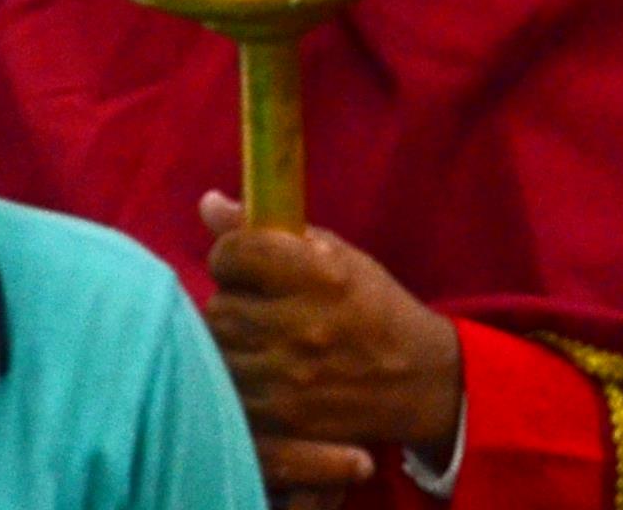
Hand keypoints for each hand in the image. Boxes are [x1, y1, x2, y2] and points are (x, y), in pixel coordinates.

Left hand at [198, 196, 462, 494]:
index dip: (233, 254)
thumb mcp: (336, 255)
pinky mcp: (279, 418)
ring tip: (262, 340)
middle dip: (233, 301)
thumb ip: (271, 229)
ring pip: (219, 351)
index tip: (244, 262)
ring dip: (233, 342)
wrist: (415, 380)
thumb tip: (207, 203)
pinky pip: (228, 391)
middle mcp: (302, 325)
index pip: (235, 253)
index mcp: (321, 275)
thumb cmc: (374, 307)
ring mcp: (288, 378)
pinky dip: (238, 379)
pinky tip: (261, 371)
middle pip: (220, 306)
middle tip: (257, 305)